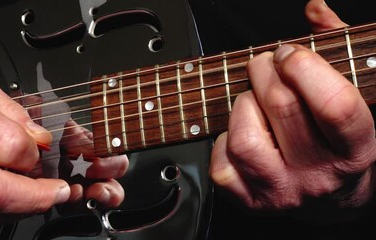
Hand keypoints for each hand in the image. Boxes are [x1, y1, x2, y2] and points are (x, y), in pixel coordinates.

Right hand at [0, 64, 127, 225]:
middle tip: (61, 191)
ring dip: (24, 208)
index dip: (35, 152)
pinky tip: (20, 201)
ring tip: (46, 197)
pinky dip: (2, 212)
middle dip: (39, 196)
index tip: (45, 148)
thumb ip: (11, 112)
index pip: (10, 147)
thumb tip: (40, 138)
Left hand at [210, 0, 375, 221]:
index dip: (304, 67)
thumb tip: (314, 9)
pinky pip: (222, 164)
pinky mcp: (251, 202)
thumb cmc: (338, 140)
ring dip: (242, 106)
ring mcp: (282, 191)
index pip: (334, 105)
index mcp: (355, 148)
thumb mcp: (354, 95)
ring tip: (254, 102)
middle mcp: (319, 175)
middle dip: (264, 71)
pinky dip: (223, 141)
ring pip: (244, 138)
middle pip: (281, 108)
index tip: (288, 54)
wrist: (331, 197)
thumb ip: (337, 47)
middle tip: (264, 65)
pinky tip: (241, 133)